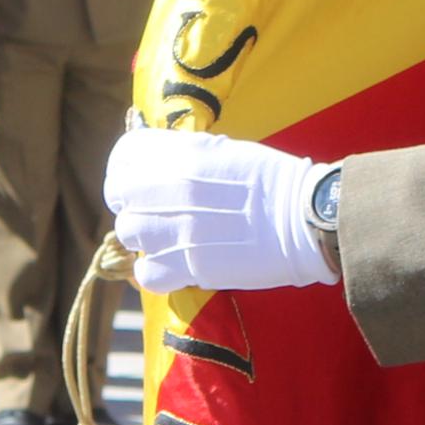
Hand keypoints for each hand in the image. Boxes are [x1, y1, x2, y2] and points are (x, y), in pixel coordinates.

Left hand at [104, 126, 335, 294]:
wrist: (304, 218)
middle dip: (136, 207)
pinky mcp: (185, 265)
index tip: (139, 185)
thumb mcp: (223, 151)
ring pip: (129, 235)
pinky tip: (178, 266)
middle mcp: (168, 187)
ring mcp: (173, 227)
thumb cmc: (273, 181)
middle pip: (121, 199)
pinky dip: (157, 273)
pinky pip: (146, 273)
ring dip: (146, 239)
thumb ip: (184, 156)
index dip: (127, 173)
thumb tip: (157, 164)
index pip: (122, 158)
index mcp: (179, 153)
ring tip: (172, 241)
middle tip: (159, 216)